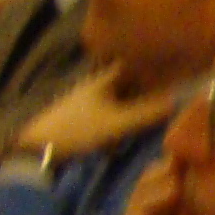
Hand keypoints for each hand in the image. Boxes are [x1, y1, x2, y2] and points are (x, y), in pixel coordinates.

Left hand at [15, 67, 180, 156]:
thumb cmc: (78, 129)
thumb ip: (146, 112)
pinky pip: (106, 118)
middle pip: (127, 85)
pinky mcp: (79, 120)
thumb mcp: (117, 123)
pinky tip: (116, 143)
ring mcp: (85, 103)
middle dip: (143, 96)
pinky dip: (115, 127)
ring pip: (117, 104)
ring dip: (130, 115)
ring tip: (139, 129)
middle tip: (161, 108)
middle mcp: (95, 87)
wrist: (38, 148)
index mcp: (103, 81)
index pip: (132, 65)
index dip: (150, 68)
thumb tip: (176, 101)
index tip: (170, 74)